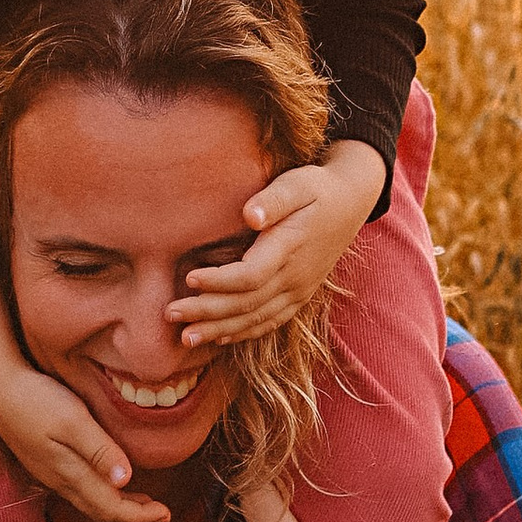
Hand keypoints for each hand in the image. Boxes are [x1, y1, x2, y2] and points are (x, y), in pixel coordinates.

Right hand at [0, 349, 173, 521]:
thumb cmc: (35, 399)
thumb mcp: (73, 420)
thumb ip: (100, 451)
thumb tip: (127, 481)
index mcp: (70, 473)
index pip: (111, 508)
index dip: (140, 516)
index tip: (165, 515)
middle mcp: (59, 480)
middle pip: (100, 510)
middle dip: (132, 516)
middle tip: (159, 514)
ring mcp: (49, 472)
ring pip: (88, 501)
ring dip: (116, 505)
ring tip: (140, 501)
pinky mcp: (43, 461)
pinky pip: (77, 489)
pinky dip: (100, 492)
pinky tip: (106, 479)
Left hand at [173, 140, 384, 346]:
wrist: (351, 203)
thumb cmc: (317, 188)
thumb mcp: (299, 183)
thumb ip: (275, 198)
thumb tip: (250, 215)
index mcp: (291, 247)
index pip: (252, 276)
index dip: (220, 282)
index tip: (189, 279)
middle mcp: (295, 277)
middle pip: (248, 303)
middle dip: (208, 312)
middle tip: (170, 314)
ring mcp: (299, 290)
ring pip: (256, 318)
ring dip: (220, 330)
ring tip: (186, 337)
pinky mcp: (299, 296)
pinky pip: (270, 322)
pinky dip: (243, 332)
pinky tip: (219, 338)